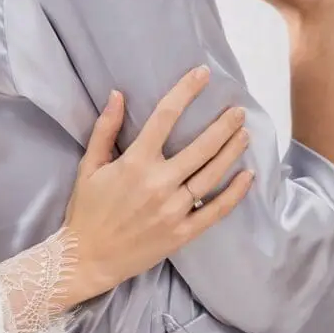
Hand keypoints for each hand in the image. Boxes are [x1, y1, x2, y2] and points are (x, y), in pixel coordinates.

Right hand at [59, 68, 255, 304]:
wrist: (86, 258)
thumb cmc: (86, 211)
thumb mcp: (89, 167)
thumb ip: (105, 130)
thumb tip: (118, 95)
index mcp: (135, 163)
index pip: (165, 117)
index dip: (186, 91)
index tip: (203, 74)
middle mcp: (159, 183)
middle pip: (201, 146)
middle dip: (224, 125)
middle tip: (238, 111)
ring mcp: (174, 209)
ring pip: (212, 174)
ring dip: (232, 151)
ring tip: (244, 134)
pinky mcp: (183, 232)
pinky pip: (216, 209)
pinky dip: (235, 192)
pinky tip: (248, 175)